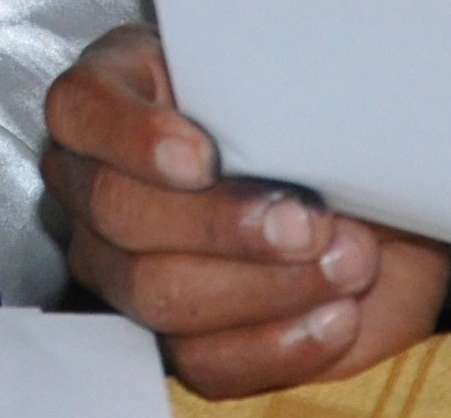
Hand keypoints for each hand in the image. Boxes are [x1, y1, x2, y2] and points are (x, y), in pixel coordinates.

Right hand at [47, 26, 448, 395]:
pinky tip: (333, 316)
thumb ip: (274, 96)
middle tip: (310, 224)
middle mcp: (98, 180)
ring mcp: (122, 266)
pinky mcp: (171, 337)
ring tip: (347, 265)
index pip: (79, 108)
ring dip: (265, 286)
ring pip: (157, 291)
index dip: (131, 137)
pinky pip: (201, 360)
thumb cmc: (320, 131)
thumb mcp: (297, 90)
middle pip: (117, 210)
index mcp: (116, 93)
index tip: (205, 158)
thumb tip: (288, 131)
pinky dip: (277, 343)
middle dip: (221, 225)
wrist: (371, 206)